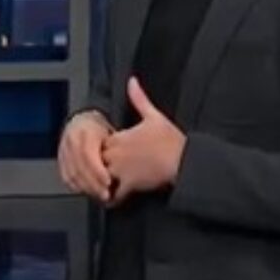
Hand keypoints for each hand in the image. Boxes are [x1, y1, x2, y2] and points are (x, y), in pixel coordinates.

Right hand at [57, 109, 113, 202]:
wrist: (82, 122)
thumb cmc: (101, 129)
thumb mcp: (111, 131)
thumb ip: (117, 145)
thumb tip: (127, 162)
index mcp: (85, 131)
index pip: (87, 154)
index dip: (97, 171)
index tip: (109, 182)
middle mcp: (71, 140)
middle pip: (79, 167)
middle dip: (93, 184)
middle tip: (106, 195)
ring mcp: (63, 150)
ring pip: (71, 173)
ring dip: (85, 187)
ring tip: (99, 195)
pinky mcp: (60, 159)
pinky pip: (66, 176)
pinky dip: (76, 186)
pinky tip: (87, 191)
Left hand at [101, 77, 185, 204]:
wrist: (185, 161)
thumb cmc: (171, 140)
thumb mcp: (154, 116)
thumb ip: (139, 99)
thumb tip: (131, 81)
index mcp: (120, 137)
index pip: (95, 142)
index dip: (96, 146)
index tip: (99, 149)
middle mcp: (117, 154)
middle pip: (94, 159)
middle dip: (95, 163)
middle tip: (96, 167)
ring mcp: (122, 170)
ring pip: (99, 176)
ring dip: (98, 180)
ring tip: (100, 182)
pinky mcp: (130, 185)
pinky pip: (113, 194)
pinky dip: (109, 198)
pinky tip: (109, 198)